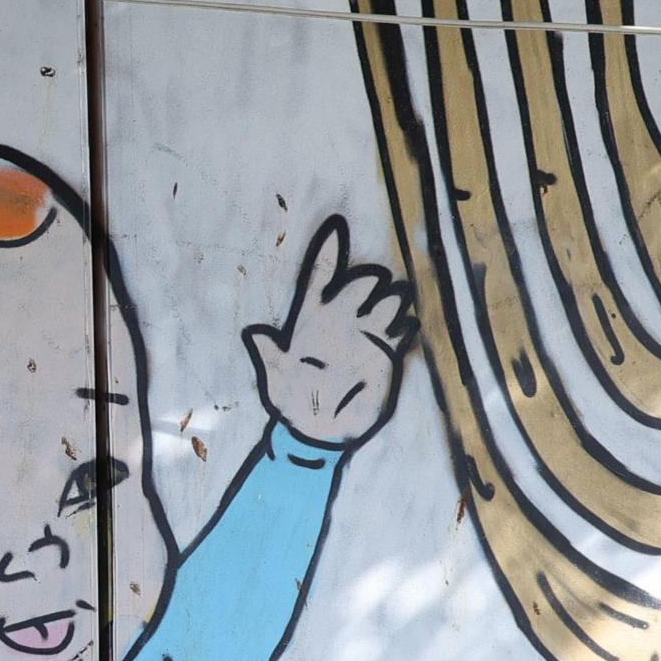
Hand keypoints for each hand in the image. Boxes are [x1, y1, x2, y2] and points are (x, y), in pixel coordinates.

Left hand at [245, 214, 416, 448]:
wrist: (321, 432)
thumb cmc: (294, 404)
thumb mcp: (277, 382)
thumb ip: (271, 357)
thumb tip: (255, 334)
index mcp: (312, 321)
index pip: (321, 278)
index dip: (328, 253)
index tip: (336, 228)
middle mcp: (341, 322)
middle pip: (360, 285)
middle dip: (366, 282)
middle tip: (371, 290)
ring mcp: (365, 335)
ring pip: (386, 301)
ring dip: (391, 300)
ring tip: (390, 310)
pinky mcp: (386, 353)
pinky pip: (403, 329)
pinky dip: (406, 325)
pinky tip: (404, 328)